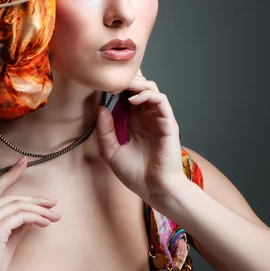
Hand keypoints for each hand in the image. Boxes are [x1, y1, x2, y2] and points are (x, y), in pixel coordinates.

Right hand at [0, 157, 60, 270]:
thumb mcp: (2, 242)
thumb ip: (15, 226)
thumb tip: (33, 215)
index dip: (9, 174)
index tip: (23, 161)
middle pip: (11, 198)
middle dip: (35, 199)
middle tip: (53, 203)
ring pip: (17, 206)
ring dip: (39, 210)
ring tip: (54, 216)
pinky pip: (20, 218)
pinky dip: (35, 218)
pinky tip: (45, 223)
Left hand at [96, 70, 186, 205]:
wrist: (154, 189)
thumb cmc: (135, 175)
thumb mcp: (111, 151)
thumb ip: (104, 131)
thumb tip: (101, 108)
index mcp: (133, 123)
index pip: (125, 96)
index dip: (115, 88)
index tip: (101, 86)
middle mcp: (146, 118)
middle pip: (139, 87)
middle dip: (126, 80)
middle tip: (111, 81)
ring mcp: (157, 119)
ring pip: (151, 89)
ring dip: (136, 84)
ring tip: (122, 86)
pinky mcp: (168, 122)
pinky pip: (160, 100)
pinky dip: (147, 94)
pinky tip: (132, 100)